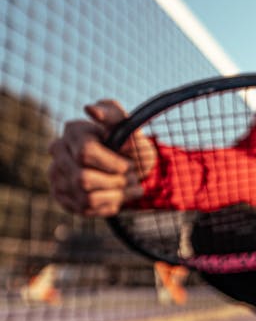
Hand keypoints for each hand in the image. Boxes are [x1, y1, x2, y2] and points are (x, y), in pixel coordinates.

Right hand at [48, 100, 156, 216]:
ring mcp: (56, 175)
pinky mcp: (62, 196)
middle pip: (83, 179)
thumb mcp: (127, 124)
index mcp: (72, 130)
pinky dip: (109, 205)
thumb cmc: (127, 140)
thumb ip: (113, 114)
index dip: (113, 164)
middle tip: (133, 178)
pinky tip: (120, 196)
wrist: (128, 163)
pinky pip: (85, 210)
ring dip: (116, 196)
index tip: (131, 165)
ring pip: (86, 198)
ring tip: (131, 188)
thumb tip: (91, 110)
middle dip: (116, 182)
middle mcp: (58, 152)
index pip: (85, 153)